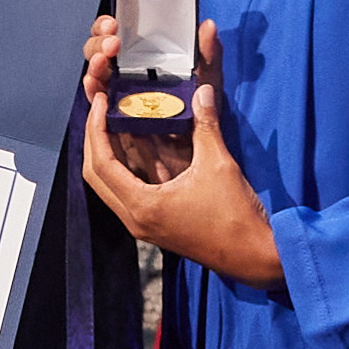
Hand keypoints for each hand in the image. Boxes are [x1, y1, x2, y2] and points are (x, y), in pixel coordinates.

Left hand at [79, 33, 280, 287]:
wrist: (252, 256)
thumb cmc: (235, 217)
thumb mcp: (219, 165)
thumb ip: (206, 125)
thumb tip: (202, 92)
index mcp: (143, 207)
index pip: (102, 164)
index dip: (96, 129)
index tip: (101, 103)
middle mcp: (136, 218)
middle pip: (98, 175)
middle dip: (96, 139)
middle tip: (103, 110)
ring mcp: (144, 223)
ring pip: (112, 183)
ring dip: (113, 152)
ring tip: (118, 119)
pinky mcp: (156, 223)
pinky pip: (132, 189)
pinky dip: (133, 165)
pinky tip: (143, 140)